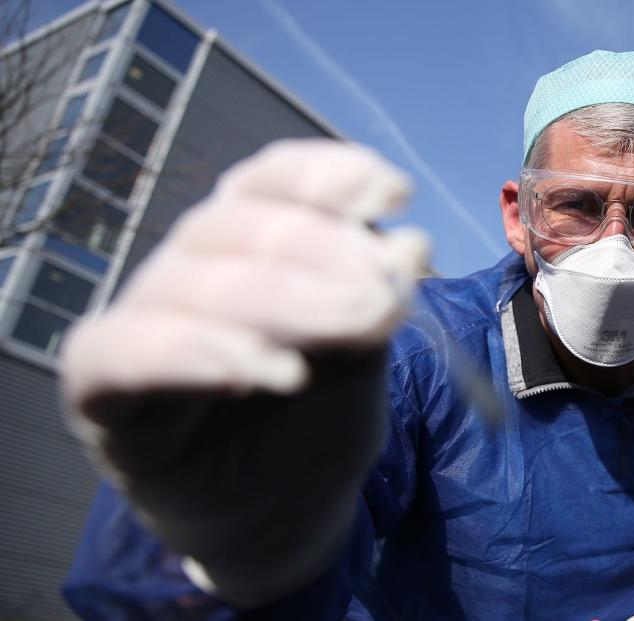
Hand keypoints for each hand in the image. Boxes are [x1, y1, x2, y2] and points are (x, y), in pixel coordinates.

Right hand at [60, 139, 428, 605]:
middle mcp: (190, 267)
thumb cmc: (317, 418)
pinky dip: (194, 355)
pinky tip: (266, 372)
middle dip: (324, 255)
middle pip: (240, 228)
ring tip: (354, 330)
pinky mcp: (101, 390)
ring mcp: (142, 323)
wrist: (283, 515)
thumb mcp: (364, 358)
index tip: (395, 197)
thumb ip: (377, 304)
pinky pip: (123, 354)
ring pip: (193, 285)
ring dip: (281, 302)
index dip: (326, 176)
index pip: (270, 181)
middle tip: (387, 299)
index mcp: (250, 242)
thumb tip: (409, 243)